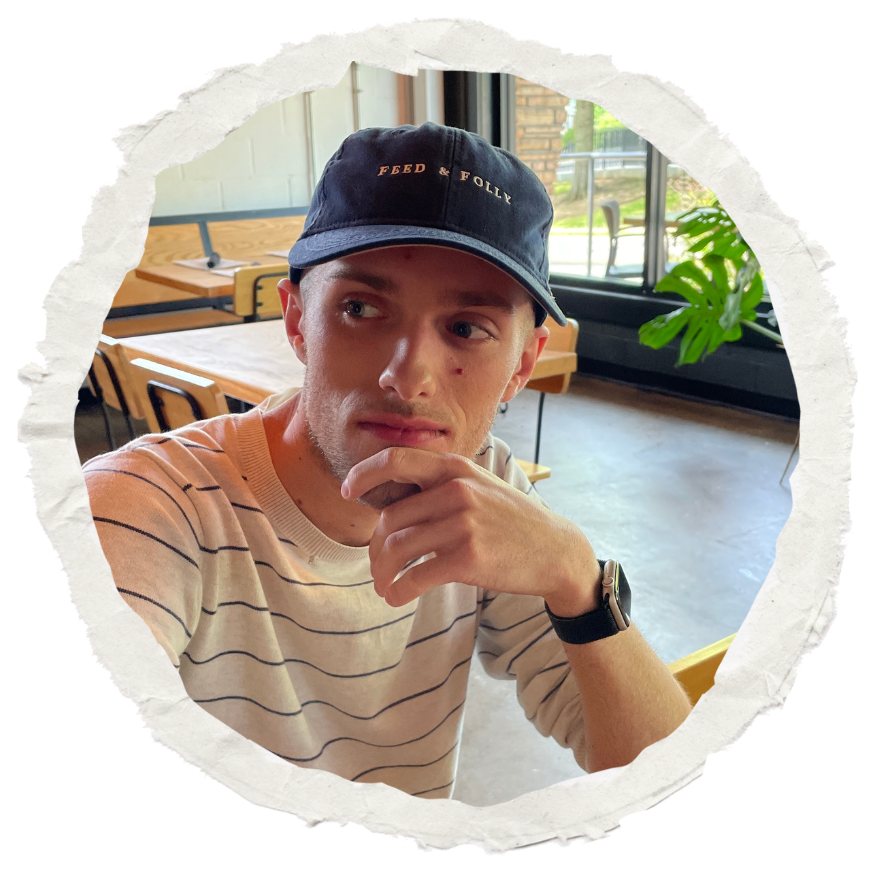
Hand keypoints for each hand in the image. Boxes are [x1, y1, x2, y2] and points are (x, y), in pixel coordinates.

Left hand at [341, 447, 601, 611]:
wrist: (554, 550)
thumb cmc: (509, 520)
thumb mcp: (479, 485)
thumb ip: (439, 485)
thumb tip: (387, 502)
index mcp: (455, 468)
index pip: (396, 459)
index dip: (364, 473)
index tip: (347, 492)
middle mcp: (456, 490)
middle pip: (390, 517)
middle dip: (374, 547)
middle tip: (376, 565)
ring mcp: (463, 524)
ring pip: (397, 547)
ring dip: (381, 571)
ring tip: (384, 584)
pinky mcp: (468, 558)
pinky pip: (415, 575)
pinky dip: (398, 590)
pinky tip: (396, 596)